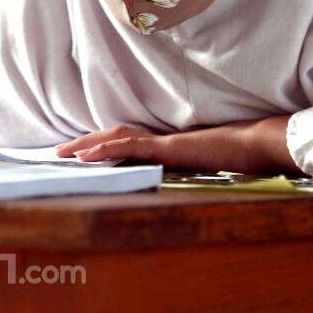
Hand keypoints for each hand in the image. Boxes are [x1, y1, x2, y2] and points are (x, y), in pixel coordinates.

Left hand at [55, 115, 299, 173]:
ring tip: (64, 153)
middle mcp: (159, 139)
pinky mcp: (168, 147)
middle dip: (83, 143)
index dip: (99, 145)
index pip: (124, 142)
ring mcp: (163, 141)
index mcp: (164, 144)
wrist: (256, 145)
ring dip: (87, 145)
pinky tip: (89, 155)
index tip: (77, 154)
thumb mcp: (203, 168)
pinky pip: (132, 146)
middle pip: (112, 136)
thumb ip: (184, 170)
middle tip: (57, 152)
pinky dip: (107, 149)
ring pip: (115, 137)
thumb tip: (172, 177)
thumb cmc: (236, 157)